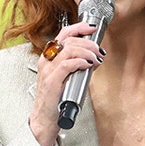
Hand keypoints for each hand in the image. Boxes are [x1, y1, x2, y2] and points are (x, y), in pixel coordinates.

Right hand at [29, 22, 104, 145]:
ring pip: (68, 50)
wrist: (45, 118)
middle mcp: (47, 61)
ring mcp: (48, 70)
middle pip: (68, 40)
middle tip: (98, 50)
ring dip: (87, 52)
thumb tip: (95, 58)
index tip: (91, 27)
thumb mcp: (68, 78)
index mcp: (49, 57)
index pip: (62, 34)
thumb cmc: (55, 99)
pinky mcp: (52, 81)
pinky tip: (88, 65)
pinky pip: (67, 65)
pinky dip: (80, 62)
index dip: (78, 28)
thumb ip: (79, 65)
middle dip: (88, 43)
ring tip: (95, 59)